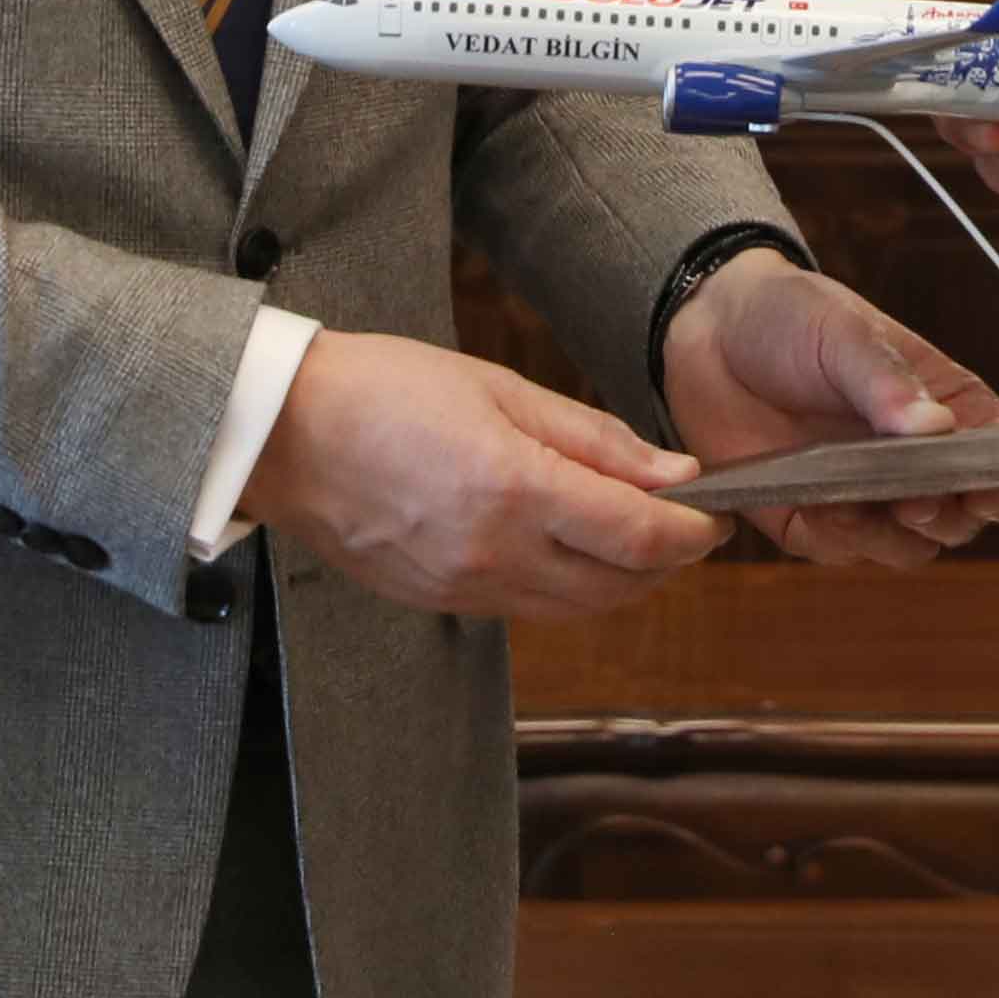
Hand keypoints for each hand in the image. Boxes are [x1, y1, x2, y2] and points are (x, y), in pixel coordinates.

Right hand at [237, 329, 722, 620]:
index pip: (640, 536)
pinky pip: (526, 609)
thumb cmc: (384, 389)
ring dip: (622, 582)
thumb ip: (593, 438)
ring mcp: (463, 586)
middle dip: (668, 562)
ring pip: (576, 609)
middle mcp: (493, 553)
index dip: (693, 532)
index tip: (717, 515)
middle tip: (688, 526)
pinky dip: (567, 589)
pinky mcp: (438, 600)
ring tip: (636, 537)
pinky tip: (568, 549)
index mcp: (514, 490)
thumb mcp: (500, 388)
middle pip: (618, 586)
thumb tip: (672, 473)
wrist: (282, 433)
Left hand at [661, 249, 998, 565]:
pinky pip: (841, 551)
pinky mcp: (813, 520)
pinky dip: (836, 538)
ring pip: (909, 548)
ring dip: (891, 537)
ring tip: (855, 505)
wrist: (708, 332)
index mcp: (945, 406)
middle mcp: (915, 460)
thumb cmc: (793, 318)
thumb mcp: (843, 332)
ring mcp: (867, 495)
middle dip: (948, 516)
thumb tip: (937, 429)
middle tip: (916, 500)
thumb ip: (887, 382)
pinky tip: (815, 506)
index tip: (990, 489)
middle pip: (963, 517)